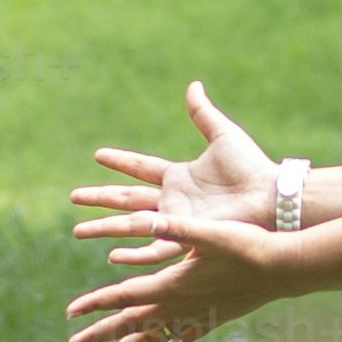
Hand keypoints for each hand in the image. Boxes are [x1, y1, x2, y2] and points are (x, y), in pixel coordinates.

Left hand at [65, 203, 284, 341]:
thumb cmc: (247, 245)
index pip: (123, 298)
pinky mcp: (211, 320)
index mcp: (171, 286)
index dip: (95, 304)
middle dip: (99, 336)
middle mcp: (179, 307)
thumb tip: (148, 218)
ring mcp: (195, 317)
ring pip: (151, 339)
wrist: (282, 270)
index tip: (70, 314)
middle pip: (130, 325)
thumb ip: (177, 227)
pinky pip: (183, 341)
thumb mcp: (209, 231)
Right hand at [69, 79, 273, 244]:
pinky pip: (155, 247)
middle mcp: (173, 201)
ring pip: (131, 226)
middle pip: (127, 199)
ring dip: (104, 229)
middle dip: (99, 199)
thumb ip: (203, 113)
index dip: (120, 161)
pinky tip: (113, 256)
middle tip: (73, 198)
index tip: (97, 155)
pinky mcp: (186, 237)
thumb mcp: (222, 135)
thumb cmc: (251, 169)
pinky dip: (134, 254)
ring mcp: (177, 221)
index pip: (141, 168)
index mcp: (179, 177)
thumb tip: (193, 85)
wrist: (268, 196)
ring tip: (78, 232)